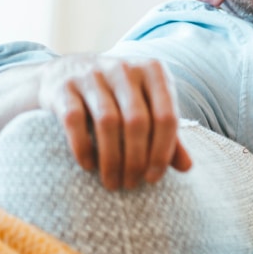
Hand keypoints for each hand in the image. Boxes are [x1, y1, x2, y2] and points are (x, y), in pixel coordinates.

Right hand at [36, 55, 190, 189]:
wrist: (66, 71)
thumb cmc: (119, 96)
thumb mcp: (148, 108)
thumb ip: (169, 135)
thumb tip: (188, 167)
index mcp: (154, 71)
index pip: (166, 116)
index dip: (162, 152)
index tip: (153, 178)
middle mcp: (125, 69)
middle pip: (138, 122)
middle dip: (136, 160)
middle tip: (132, 184)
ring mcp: (92, 75)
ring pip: (108, 122)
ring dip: (111, 159)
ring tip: (112, 182)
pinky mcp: (64, 86)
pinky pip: (75, 121)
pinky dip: (83, 147)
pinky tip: (89, 167)